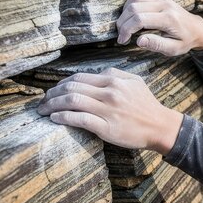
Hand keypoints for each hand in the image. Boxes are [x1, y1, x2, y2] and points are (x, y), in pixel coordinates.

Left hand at [36, 67, 183, 154]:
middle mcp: (109, 92)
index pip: (80, 78)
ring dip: (53, 105)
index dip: (62, 83)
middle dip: (52, 94)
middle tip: (42, 101)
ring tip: (43, 110)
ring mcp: (107, 110)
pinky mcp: (106, 127)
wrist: (160, 126)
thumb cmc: (147, 105)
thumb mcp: (135, 82)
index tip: (54, 91)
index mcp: (113, 80)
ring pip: (72, 101)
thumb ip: (116, 75)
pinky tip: (54, 119)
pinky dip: (63, 117)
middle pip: (72, 88)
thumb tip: (98, 74)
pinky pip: (79, 119)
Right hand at [116, 0, 202, 55]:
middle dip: (123, 23)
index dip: (126, 30)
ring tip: (126, 26)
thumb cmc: (185, 41)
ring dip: (124, 12)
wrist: (196, 28)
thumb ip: (156, 45)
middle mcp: (164, 4)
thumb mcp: (173, 49)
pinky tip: (131, 16)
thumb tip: (138, 41)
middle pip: (134, 8)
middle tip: (122, 35)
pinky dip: (130, 4)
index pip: (140, 19)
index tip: (122, 41)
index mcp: (169, 19)